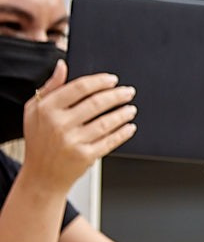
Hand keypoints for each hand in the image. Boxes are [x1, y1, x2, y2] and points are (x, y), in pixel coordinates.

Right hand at [17, 63, 134, 190]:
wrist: (41, 176)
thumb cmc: (40, 140)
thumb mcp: (34, 111)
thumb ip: (50, 87)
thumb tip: (63, 65)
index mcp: (47, 109)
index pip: (79, 87)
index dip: (100, 81)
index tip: (112, 79)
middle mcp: (59, 124)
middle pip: (96, 103)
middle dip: (117, 95)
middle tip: (128, 92)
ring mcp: (73, 141)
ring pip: (106, 122)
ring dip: (123, 113)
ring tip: (131, 109)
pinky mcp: (85, 156)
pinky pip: (110, 141)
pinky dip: (123, 133)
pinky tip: (129, 127)